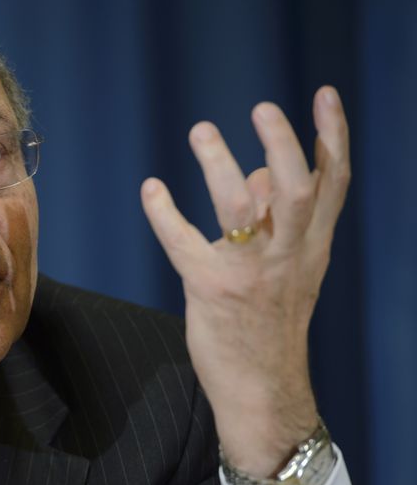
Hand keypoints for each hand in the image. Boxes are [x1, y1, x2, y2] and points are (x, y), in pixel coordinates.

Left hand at [140, 86, 349, 477]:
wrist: (264, 389)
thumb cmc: (271, 323)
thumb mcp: (290, 270)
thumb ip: (276, 220)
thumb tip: (253, 173)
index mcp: (312, 247)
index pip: (333, 183)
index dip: (332, 136)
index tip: (323, 95)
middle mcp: (288, 255)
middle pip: (296, 189)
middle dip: (283, 145)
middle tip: (261, 109)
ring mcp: (250, 273)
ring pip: (242, 210)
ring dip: (222, 166)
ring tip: (203, 131)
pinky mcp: (211, 290)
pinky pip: (184, 243)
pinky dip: (165, 213)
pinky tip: (151, 189)